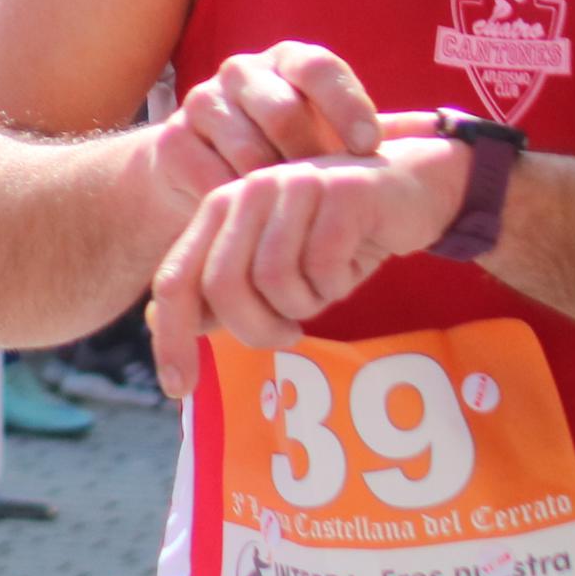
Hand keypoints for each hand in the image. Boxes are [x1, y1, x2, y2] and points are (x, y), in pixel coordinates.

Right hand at [139, 43, 391, 223]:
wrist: (203, 171)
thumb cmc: (287, 151)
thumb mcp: (333, 136)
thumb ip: (380, 133)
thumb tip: (443, 131)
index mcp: (287, 60)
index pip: (318, 67)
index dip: (346, 106)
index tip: (368, 149)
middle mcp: (241, 71)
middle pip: (280, 109)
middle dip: (309, 157)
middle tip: (326, 193)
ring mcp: (200, 102)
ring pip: (246, 147)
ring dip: (274, 186)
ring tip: (294, 211)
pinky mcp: (169, 141)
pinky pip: (211, 176)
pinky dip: (239, 202)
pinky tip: (256, 218)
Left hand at [145, 133, 471, 396]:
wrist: (415, 187)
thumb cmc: (338, 235)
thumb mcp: (275, 263)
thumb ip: (221, 287)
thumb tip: (159, 321)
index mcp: (219, 210)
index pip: (175, 279)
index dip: (170, 337)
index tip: (178, 389)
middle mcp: (246, 192)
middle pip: (222, 287)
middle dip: (256, 328)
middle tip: (289, 334)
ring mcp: (291, 186)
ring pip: (274, 278)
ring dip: (305, 304)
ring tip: (324, 290)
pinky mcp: (340, 192)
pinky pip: (323, 265)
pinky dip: (337, 284)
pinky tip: (351, 268)